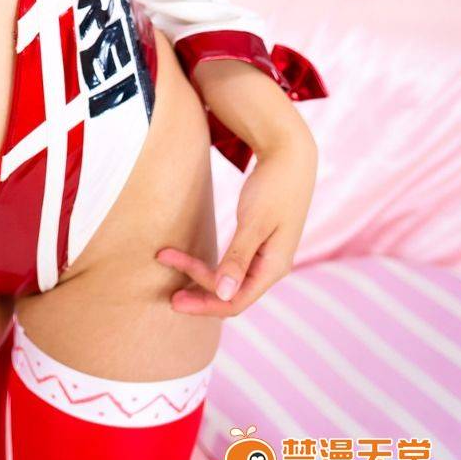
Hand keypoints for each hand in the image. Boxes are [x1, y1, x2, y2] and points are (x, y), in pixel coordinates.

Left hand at [155, 125, 317, 316]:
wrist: (290, 155)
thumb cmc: (274, 185)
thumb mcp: (254, 221)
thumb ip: (239, 259)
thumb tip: (224, 295)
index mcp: (274, 267)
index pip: (236, 301)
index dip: (205, 305)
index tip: (174, 298)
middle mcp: (272, 267)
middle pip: (232, 295)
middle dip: (201, 296)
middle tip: (170, 297)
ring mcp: (267, 256)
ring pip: (231, 281)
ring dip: (203, 280)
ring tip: (177, 278)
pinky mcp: (259, 242)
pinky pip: (234, 266)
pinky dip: (213, 267)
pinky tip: (195, 265)